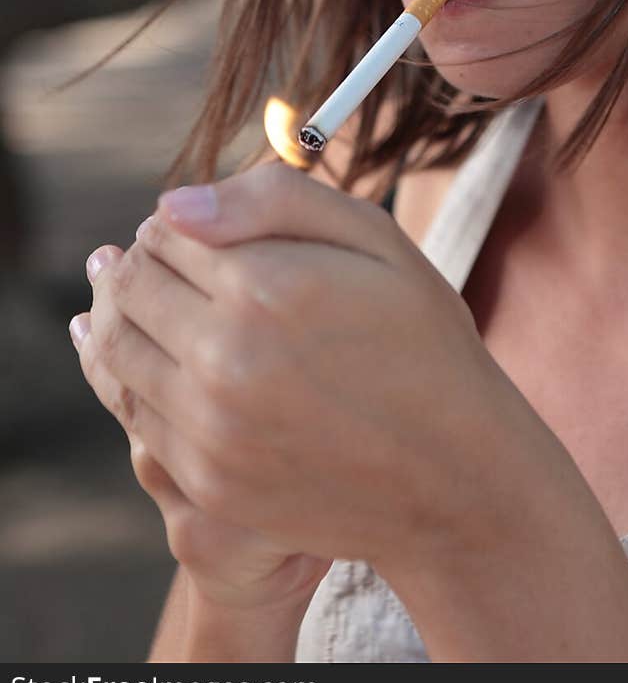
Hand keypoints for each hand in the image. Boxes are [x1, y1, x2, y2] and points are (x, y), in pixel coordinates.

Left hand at [70, 164, 520, 579]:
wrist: (455, 474)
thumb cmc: (422, 341)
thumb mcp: (376, 239)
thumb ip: (275, 200)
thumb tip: (173, 205)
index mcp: (268, 286)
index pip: (167, 232)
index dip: (173, 224)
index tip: (189, 230)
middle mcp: (228, 357)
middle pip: (131, 288)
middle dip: (138, 264)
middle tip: (154, 262)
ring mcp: (212, 427)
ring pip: (117, 351)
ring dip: (120, 318)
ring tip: (142, 306)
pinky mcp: (207, 482)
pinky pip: (136, 415)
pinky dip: (132, 380)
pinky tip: (159, 366)